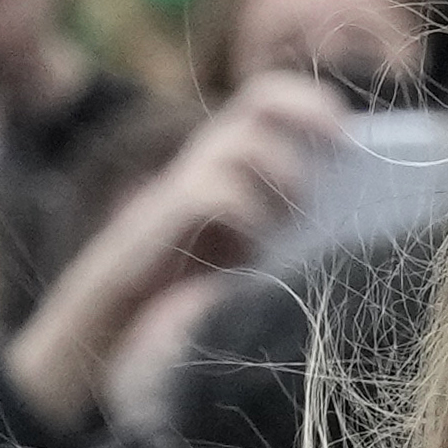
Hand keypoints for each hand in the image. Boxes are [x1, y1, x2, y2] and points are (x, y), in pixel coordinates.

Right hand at [6, 72, 343, 425]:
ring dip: (278, 169)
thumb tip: (348, 218)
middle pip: (254, 108)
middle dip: (302, 116)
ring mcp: (172, 198)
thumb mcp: (244, 259)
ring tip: (294, 211)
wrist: (99, 344)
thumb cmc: (180, 306)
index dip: (304, 103)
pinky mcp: (153, 230)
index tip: (345, 127)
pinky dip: (241, 208)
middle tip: (336, 147)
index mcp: (223, 174)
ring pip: (234, 145)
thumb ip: (280, 229)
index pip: (262, 107)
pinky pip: (207, 195)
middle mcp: (198, 173)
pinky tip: (252, 247)